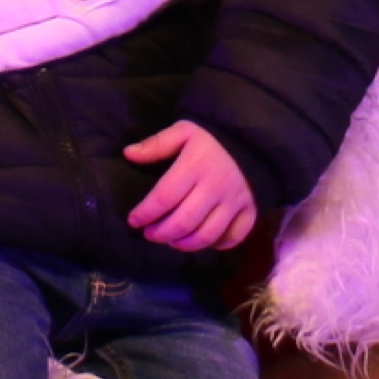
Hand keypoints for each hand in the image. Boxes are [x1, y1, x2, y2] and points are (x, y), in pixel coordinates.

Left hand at [123, 120, 259, 252]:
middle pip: (183, 222)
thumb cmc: (210, 141)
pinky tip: (200, 241)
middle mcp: (217, 186)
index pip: (164, 197)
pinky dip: (214, 246)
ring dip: (183, 244)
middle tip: (149, 234)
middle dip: (160, 234)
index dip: (145, 213)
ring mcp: (235, 202)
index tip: (133, 221)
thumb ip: (157, 144)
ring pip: (206, 236)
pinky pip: (232, 238)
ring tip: (170, 241)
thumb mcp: (183, 132)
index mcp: (196, 165)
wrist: (250, 143)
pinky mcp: (249, 212)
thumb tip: (128, 154)